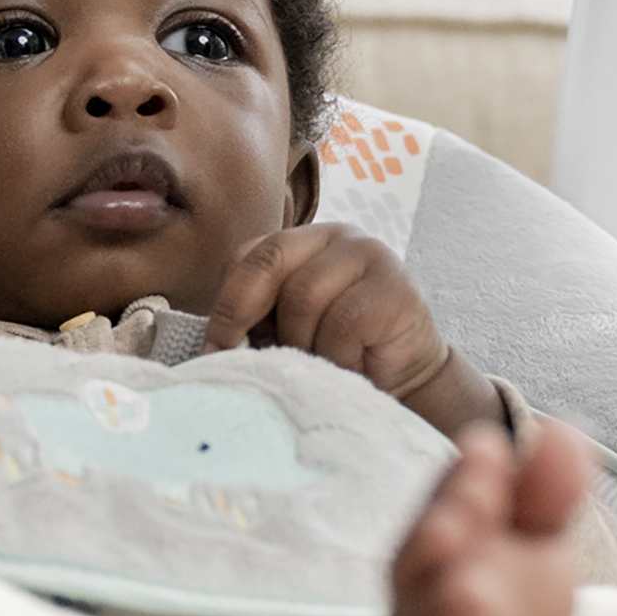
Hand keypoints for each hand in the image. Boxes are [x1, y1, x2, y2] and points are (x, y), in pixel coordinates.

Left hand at [202, 225, 501, 437]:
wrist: (406, 379)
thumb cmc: (339, 354)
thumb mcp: (289, 331)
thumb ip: (257, 321)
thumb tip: (209, 347)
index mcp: (301, 242)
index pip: (248, 256)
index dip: (225, 304)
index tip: (214, 351)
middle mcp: (334, 236)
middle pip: (269, 261)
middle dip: (242, 313)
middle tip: (237, 359)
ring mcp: (368, 255)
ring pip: (304, 297)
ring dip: (303, 344)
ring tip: (319, 366)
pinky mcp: (395, 287)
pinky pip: (343, 323)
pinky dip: (337, 356)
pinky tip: (351, 367)